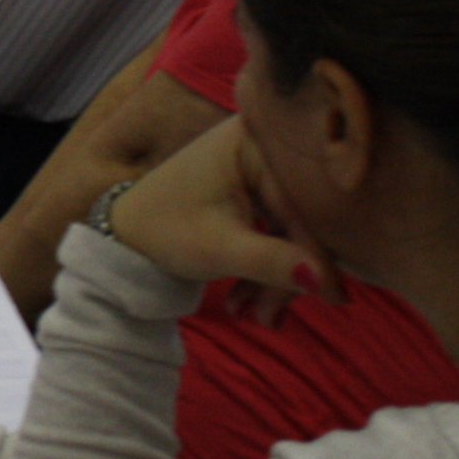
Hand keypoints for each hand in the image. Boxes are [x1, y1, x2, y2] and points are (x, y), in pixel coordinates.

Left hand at [104, 116, 340, 319]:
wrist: (125, 234)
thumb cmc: (163, 232)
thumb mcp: (218, 249)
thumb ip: (271, 262)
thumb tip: (324, 283)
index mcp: (253, 139)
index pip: (300, 205)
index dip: (317, 256)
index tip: (334, 300)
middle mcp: (261, 143)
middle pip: (298, 218)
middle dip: (287, 274)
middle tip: (269, 318)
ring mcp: (258, 164)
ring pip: (289, 229)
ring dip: (274, 277)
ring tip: (251, 316)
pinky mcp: (254, 186)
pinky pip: (276, 228)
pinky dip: (266, 265)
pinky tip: (246, 300)